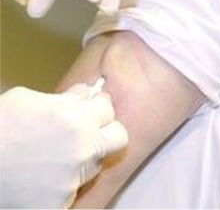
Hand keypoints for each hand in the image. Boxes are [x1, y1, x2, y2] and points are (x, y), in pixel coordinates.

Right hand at [0, 84, 127, 208]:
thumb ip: (64, 98)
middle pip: (118, 138)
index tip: (92, 109)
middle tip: (89, 131)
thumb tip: (86, 94)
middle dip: (106, 131)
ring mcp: (73, 179)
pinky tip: (42, 176)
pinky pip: (75, 189)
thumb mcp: (28, 99)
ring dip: (84, 157)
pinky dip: (64, 182)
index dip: (98, 106)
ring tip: (56, 155)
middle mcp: (81, 148)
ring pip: (96, 164)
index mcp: (75, 118)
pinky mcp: (61, 204)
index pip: (108, 108)